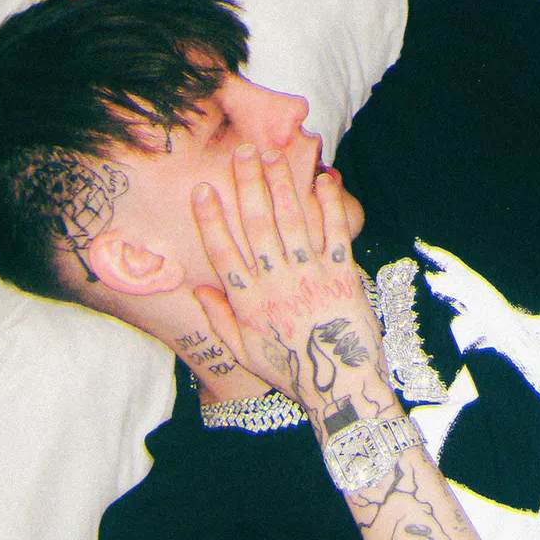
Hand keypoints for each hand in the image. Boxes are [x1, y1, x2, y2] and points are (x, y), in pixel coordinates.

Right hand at [192, 145, 391, 430]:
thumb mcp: (246, 354)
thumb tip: (198, 289)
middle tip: (243, 152)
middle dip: (249, 186)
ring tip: (274, 154)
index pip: (223, 253)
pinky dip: (330, 205)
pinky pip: (335, 233)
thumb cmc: (291, 373)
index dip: (211, 219)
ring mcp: (310, 278)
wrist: (341, 387)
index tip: (202, 189)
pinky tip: (324, 180)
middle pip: (258, 226)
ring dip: (282, 185)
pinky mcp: (342, 277)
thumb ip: (220, 321)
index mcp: (249, 303)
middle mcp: (276, 285)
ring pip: (293, 222)